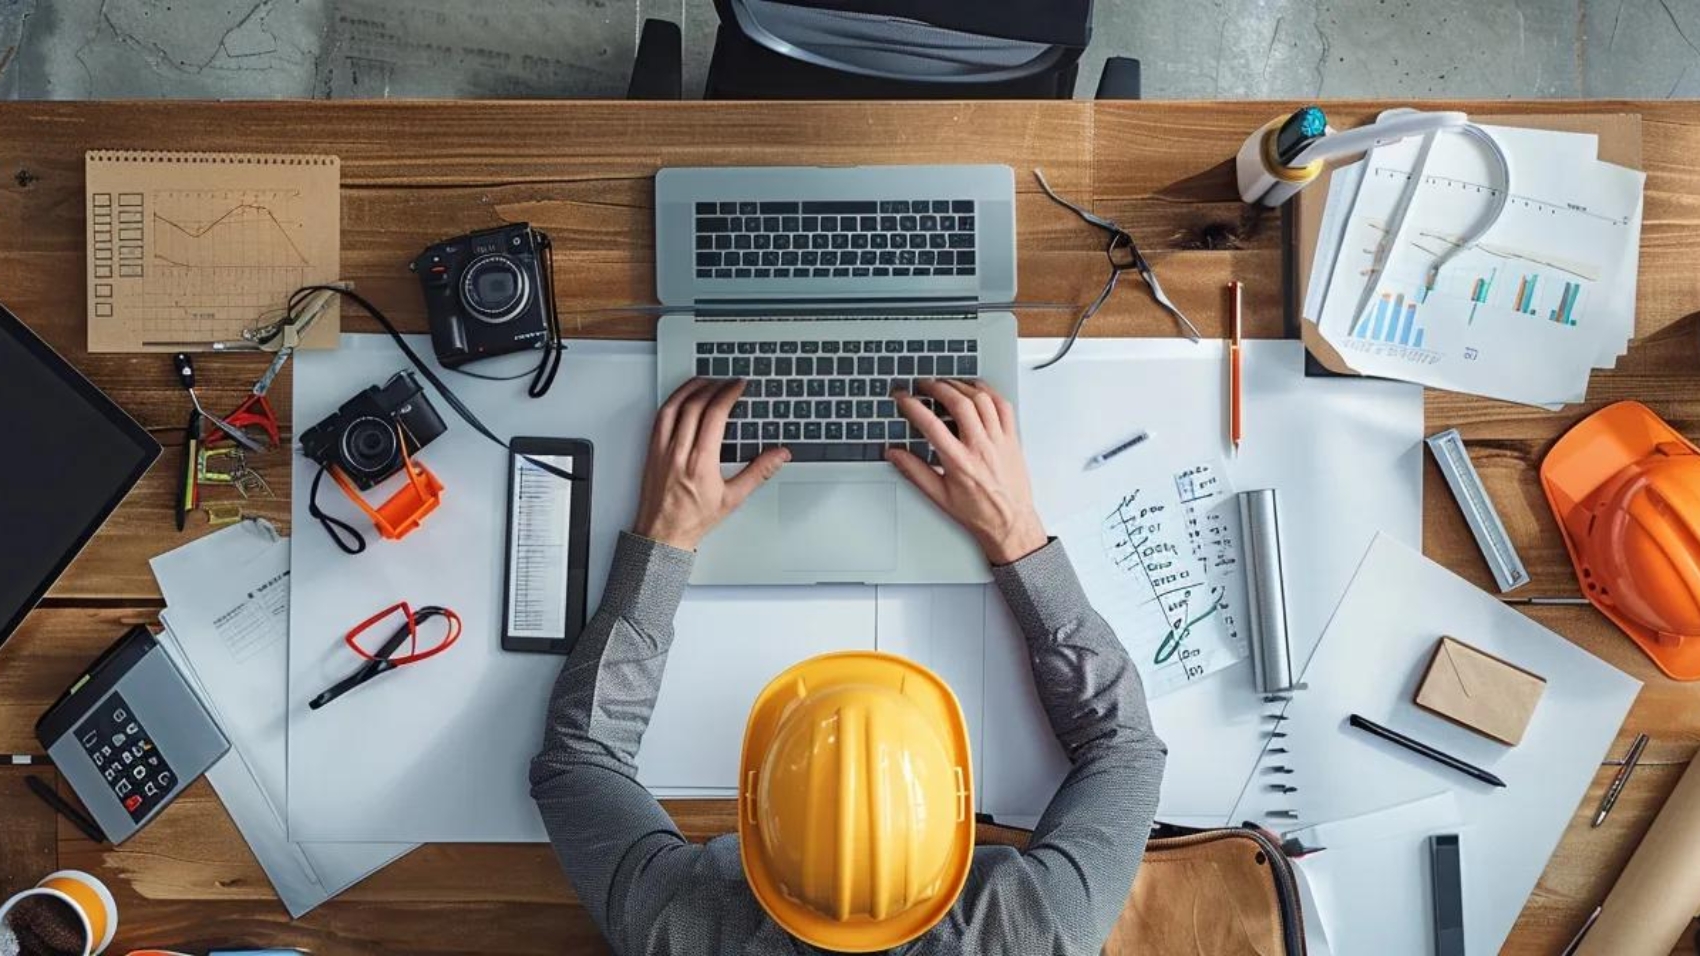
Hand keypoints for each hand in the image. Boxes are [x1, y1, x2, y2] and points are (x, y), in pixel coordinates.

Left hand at [633, 378, 788, 550]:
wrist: (663, 534)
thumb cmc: (694, 520)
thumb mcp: (733, 498)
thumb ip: (759, 472)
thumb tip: (779, 455)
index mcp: (701, 462)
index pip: (715, 414)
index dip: (728, 393)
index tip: (738, 385)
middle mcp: (679, 452)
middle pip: (695, 405)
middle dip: (713, 386)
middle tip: (726, 381)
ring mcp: (662, 450)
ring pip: (674, 406)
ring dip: (690, 388)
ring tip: (704, 381)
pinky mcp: (651, 452)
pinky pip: (659, 418)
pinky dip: (672, 402)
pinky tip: (681, 398)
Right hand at [886, 379, 1047, 564]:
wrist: (1010, 523)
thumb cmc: (979, 513)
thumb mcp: (939, 496)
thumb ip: (914, 471)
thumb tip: (895, 454)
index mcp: (959, 462)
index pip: (931, 425)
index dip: (913, 406)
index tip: (903, 398)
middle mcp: (980, 447)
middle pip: (958, 404)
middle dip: (937, 388)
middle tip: (924, 385)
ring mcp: (999, 440)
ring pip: (981, 400)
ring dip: (961, 386)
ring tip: (947, 384)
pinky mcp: (1012, 439)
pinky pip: (1003, 406)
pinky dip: (989, 392)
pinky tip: (977, 390)